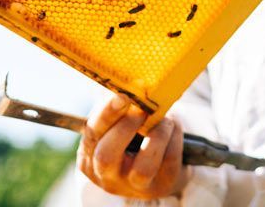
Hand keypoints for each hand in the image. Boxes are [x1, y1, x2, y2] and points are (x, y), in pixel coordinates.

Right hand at [77, 94, 191, 198]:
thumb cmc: (132, 141)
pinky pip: (169, 160)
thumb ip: (119, 108)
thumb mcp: (117, 128)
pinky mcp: (161, 185)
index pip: (92, 135)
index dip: (106, 114)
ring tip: (164, 119)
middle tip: (142, 109)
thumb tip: (131, 80)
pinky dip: (174, 137)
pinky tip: (173, 126)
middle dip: (125, 127)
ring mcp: (134, 185)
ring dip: (157, 135)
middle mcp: (108, 176)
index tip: (122, 95)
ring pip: (143, 168)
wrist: (157, 171)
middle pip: (107, 157)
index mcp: (90, 157)